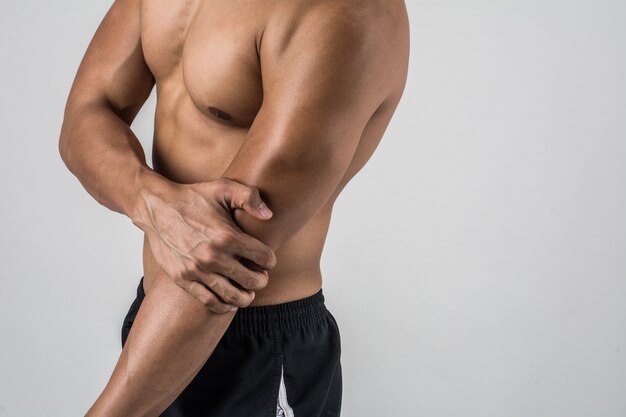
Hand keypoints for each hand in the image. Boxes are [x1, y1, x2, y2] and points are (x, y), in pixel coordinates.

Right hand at [131, 177, 276, 312]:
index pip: (263, 258)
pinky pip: (209, 301)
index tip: (267, 260)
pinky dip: (223, 305)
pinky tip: (229, 301)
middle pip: (252, 280)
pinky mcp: (183, 278)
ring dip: (246, 297)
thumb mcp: (223, 188)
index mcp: (227, 236)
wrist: (156, 208)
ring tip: (249, 291)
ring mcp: (197, 270)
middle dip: (262, 280)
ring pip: (232, 296)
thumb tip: (269, 215)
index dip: (270, 260)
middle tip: (260, 275)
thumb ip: (250, 197)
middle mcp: (213, 256)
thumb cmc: (193, 197)